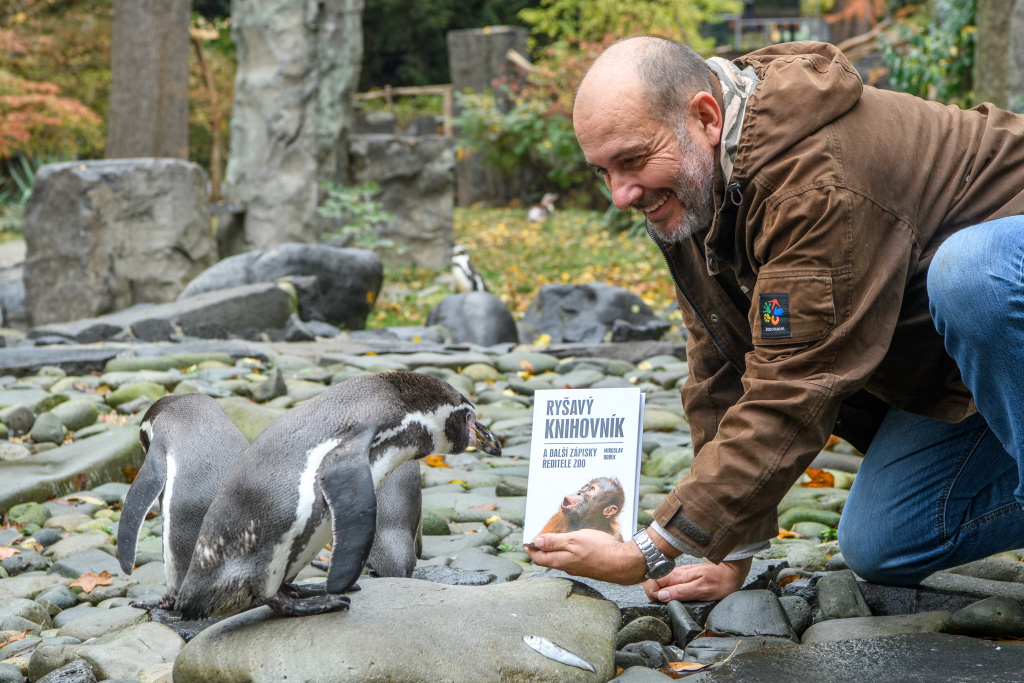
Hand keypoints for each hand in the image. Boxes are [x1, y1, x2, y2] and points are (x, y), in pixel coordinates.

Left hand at [524, 529, 646, 584]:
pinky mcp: (587, 566)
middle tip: (536, 536)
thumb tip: (536, 542)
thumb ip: (555, 542)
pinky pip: (570, 558)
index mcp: (561, 561)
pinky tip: (571, 542)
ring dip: (553, 548)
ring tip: (551, 536)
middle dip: (540, 548)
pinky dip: (565, 550)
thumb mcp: (574, 540)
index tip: (526, 540)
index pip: (539, 558)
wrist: (623, 563)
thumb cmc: (600, 550)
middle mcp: (567, 567)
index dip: (530, 549)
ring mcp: (577, 567)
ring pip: (559, 559)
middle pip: (548, 559)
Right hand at [642, 557, 751, 602]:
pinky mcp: (684, 577)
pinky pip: (669, 584)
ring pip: (660, 584)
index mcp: (677, 576)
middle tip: (666, 602)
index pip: (651, 581)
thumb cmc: (721, 581)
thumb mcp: (702, 590)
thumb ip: (680, 592)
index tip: (662, 601)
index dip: (653, 593)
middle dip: (654, 594)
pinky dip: (669, 591)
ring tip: (673, 601)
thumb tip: (662, 596)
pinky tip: (678, 596)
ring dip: (662, 594)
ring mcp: (679, 575)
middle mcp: (676, 574)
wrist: (732, 571)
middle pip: (653, 583)